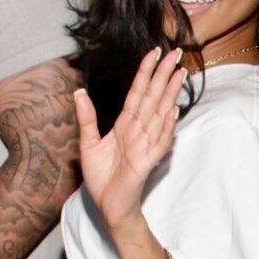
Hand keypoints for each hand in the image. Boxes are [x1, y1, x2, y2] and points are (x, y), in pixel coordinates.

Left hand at [74, 47, 184, 229]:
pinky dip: (165, 126)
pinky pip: (159, 142)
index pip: (137, 93)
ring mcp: (145, 145)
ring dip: (169, 94)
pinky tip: (172, 111)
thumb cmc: (101, 177)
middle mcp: (138, 131)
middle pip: (152, 98)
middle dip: (163, 75)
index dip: (145, 73)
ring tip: (179, 74)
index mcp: (124, 124)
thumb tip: (79, 92)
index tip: (153, 53)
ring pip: (159, 114)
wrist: (107, 205)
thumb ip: (86, 118)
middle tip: (175, 54)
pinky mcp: (147, 162)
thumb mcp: (88, 144)